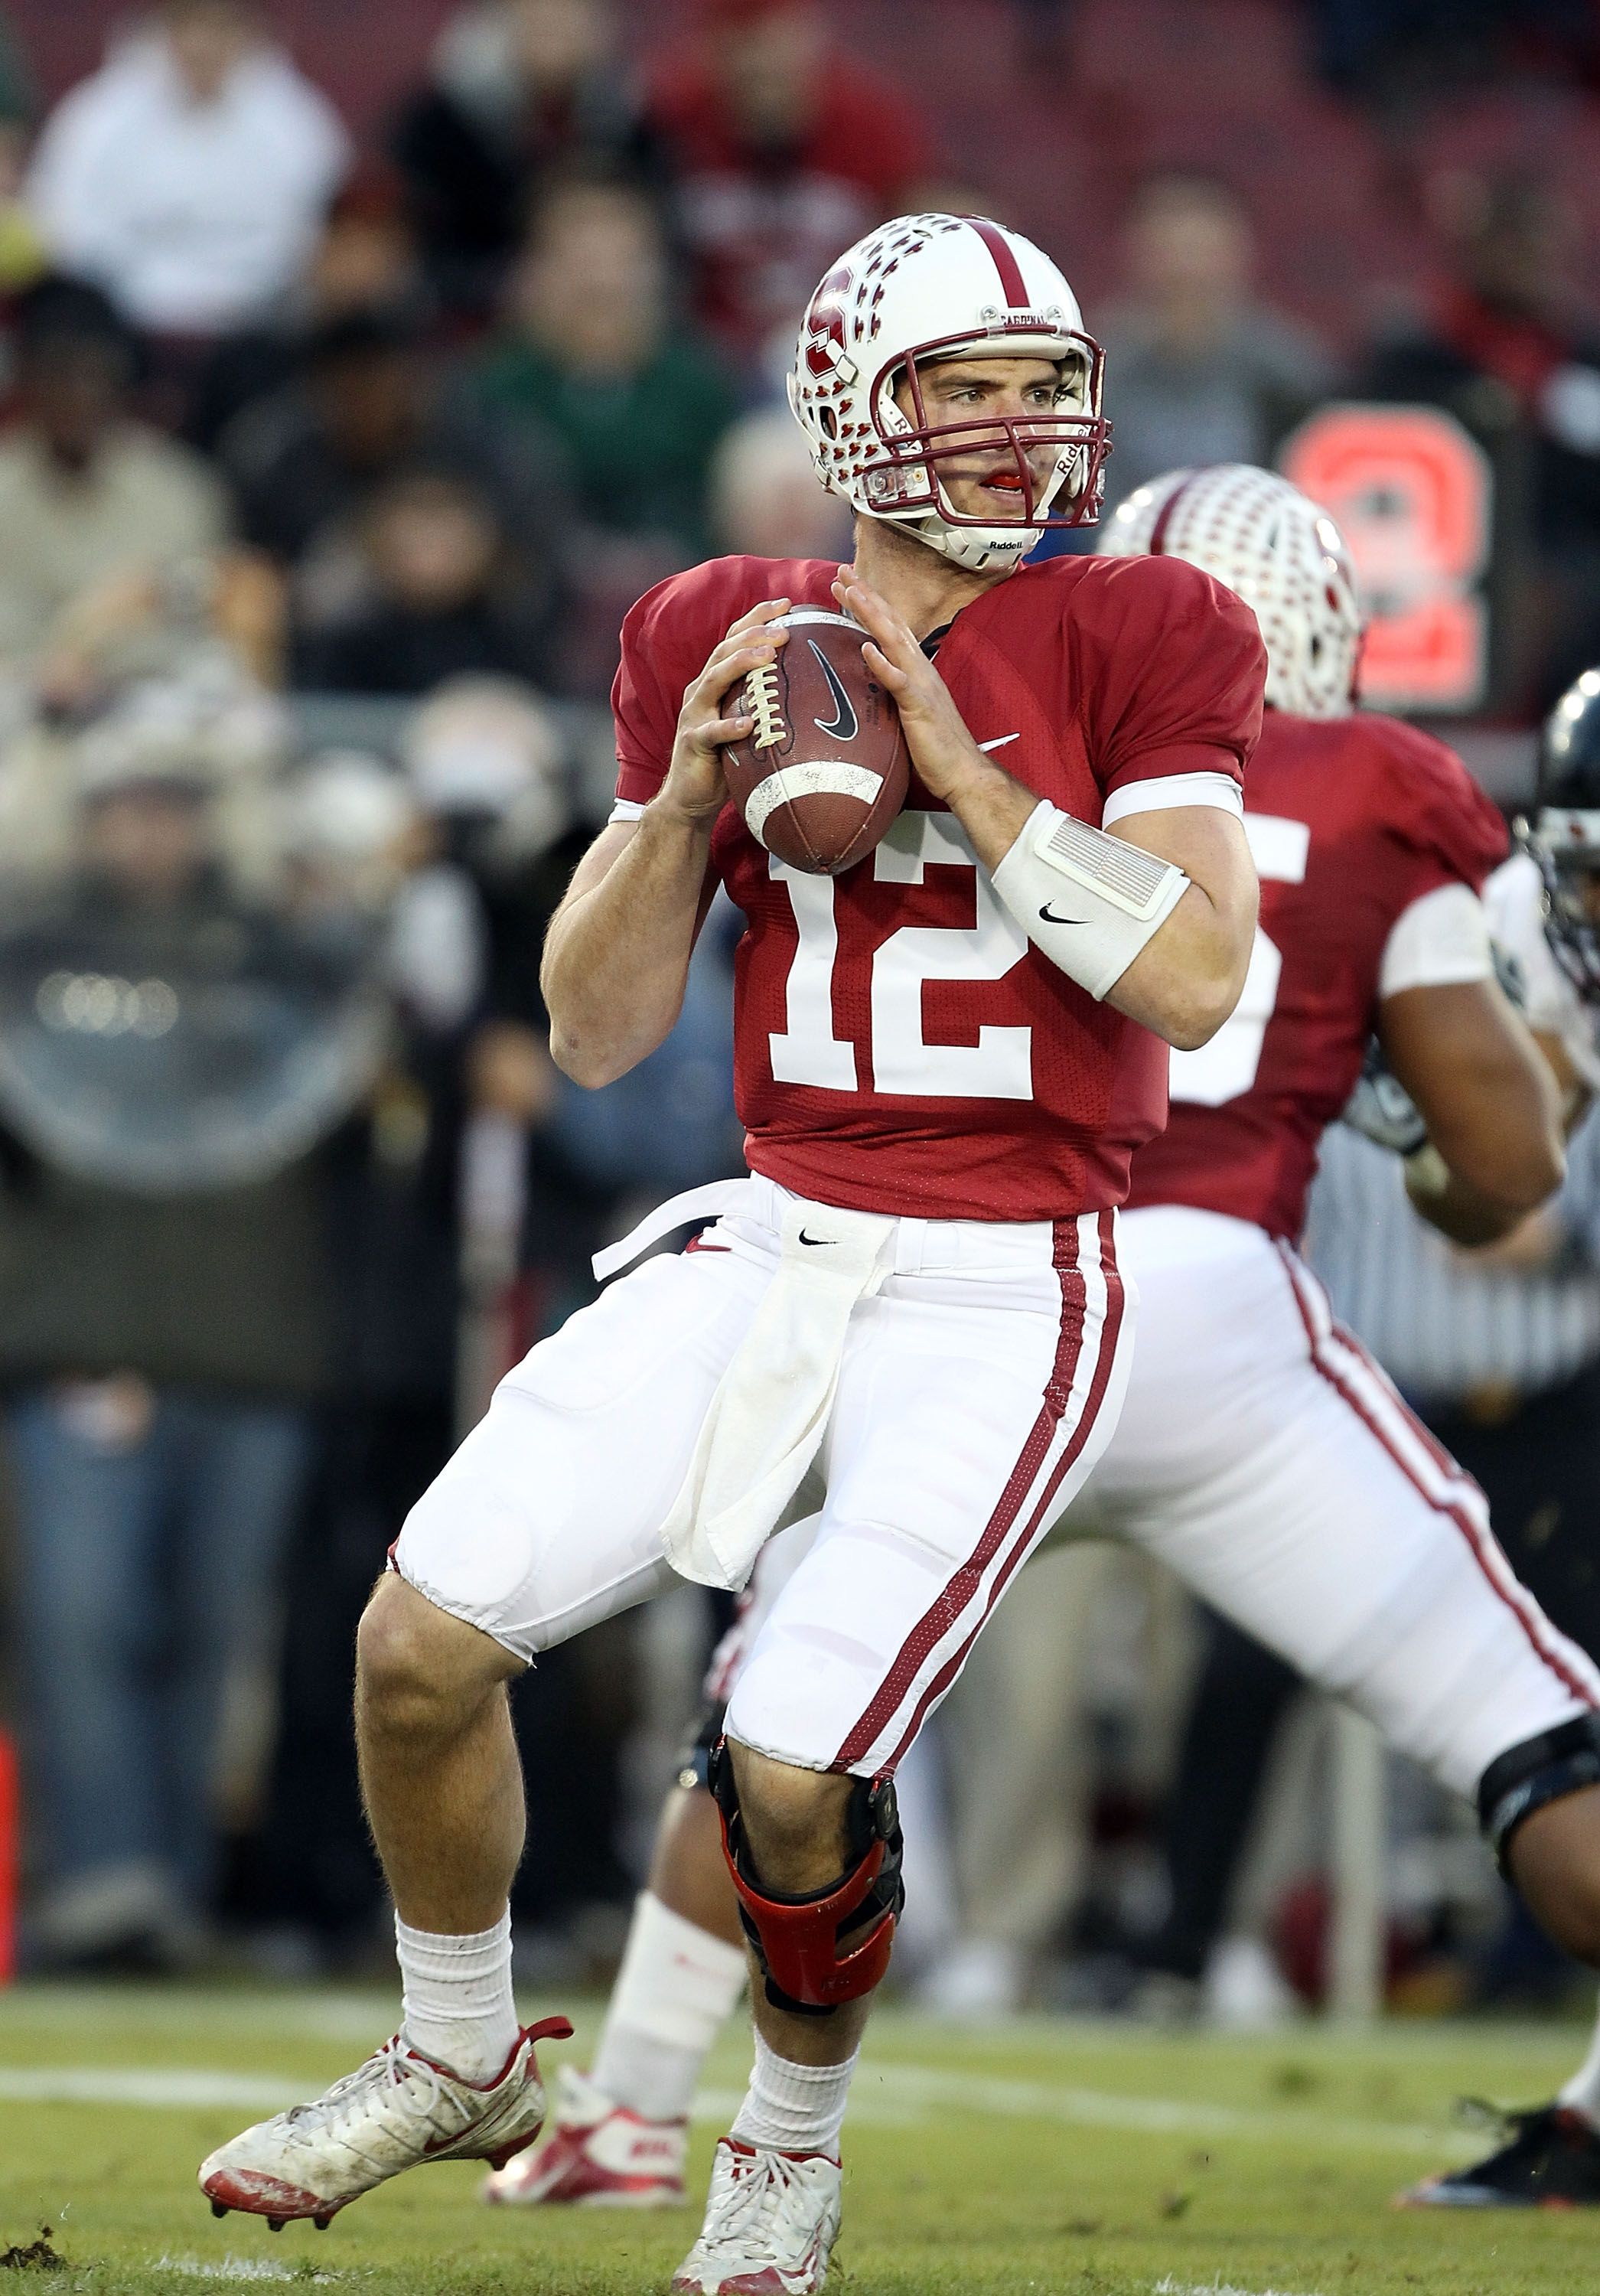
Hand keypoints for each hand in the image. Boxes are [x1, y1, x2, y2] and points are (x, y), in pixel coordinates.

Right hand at [657, 599, 792, 826]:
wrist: (690, 797)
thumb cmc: (726, 758)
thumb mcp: (747, 722)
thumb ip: (765, 701)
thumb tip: (813, 687)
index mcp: (715, 681)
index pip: (734, 639)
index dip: (757, 618)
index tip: (787, 603)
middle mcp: (702, 690)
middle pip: (725, 651)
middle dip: (754, 634)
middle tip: (784, 628)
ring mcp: (694, 714)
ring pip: (715, 680)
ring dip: (741, 665)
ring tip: (768, 656)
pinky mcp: (693, 742)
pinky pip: (712, 732)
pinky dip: (730, 726)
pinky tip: (749, 723)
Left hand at [831, 572, 989, 802]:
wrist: (963, 772)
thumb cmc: (935, 747)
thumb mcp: (910, 711)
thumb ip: (894, 691)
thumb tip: (874, 681)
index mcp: (916, 669)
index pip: (889, 627)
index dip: (869, 603)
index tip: (847, 584)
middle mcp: (920, 669)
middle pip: (890, 622)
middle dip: (866, 594)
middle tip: (842, 570)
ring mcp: (921, 685)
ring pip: (893, 641)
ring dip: (870, 614)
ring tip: (850, 592)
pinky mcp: (920, 707)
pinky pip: (899, 682)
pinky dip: (883, 664)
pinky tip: (866, 648)